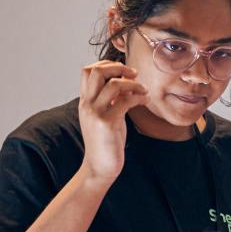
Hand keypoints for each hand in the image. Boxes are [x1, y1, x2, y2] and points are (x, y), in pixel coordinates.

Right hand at [78, 61, 147, 181]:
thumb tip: (127, 83)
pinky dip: (139, 97)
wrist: (100, 167)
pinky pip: (125, 101)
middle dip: (118, 68)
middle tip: (134, 74)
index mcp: (85, 101)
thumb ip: (111, 99)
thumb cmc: (106, 141)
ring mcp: (95, 113)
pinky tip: (145, 101)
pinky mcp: (107, 123)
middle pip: (96, 71)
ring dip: (134, 84)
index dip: (107, 64)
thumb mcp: (106, 116)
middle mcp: (87, 104)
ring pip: (113, 84)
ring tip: (144, 91)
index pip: (87, 70)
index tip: (124, 71)